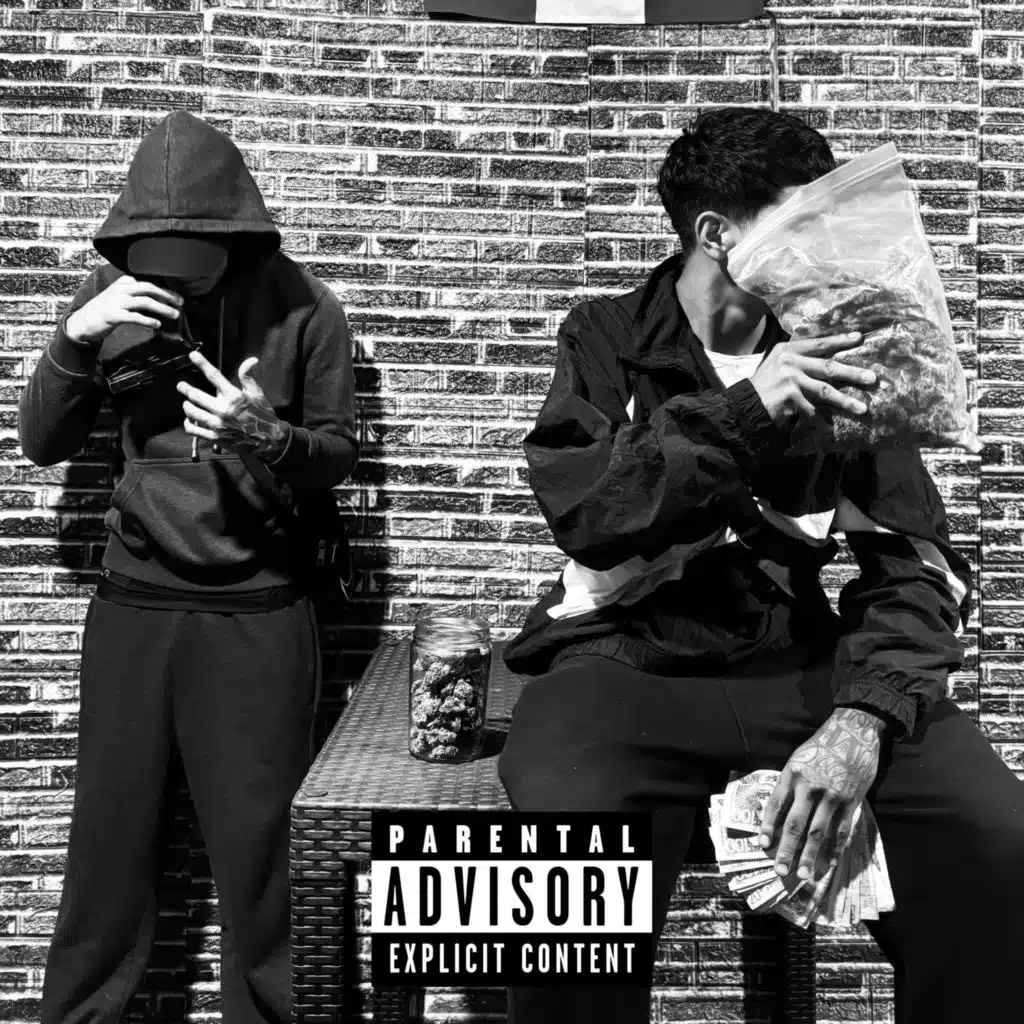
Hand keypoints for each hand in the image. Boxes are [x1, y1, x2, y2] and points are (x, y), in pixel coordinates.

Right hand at [65, 275, 183, 346]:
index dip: (166, 289)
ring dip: (163, 308)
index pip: (148, 282)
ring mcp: (116, 301)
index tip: (178, 297)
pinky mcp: (113, 315)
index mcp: (124, 282)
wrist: (83, 321)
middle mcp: (120, 289)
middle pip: (149, 288)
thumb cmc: (106, 310)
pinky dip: (148, 320)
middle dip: (167, 295)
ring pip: (144, 302)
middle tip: (181, 304)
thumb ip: (137, 294)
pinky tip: (157, 324)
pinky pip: (134, 317)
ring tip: (175, 315)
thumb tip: (162, 300)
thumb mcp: (120, 296)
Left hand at [176, 352, 288, 458]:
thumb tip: (251, 360)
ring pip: (192, 412)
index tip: (192, 355)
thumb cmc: (262, 415)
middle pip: (196, 395)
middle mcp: (224, 409)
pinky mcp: (215, 437)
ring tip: (186, 403)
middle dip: (185, 389)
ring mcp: (218, 424)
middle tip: (181, 386)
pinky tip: (189, 420)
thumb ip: (249, 377)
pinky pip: (194, 430)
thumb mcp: (258, 394)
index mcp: (234, 396)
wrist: (268, 440)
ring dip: (187, 405)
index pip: (214, 376)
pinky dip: (188, 424)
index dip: (202, 363)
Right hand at [751, 332, 877, 424]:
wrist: (744, 404)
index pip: (819, 344)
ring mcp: (789, 379)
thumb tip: (829, 363)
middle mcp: (790, 361)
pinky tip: (830, 428)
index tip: (860, 338)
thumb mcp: (778, 364)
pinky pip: (811, 411)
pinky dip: (821, 421)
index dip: (840, 340)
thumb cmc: (764, 385)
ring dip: (845, 401)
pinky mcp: (788, 397)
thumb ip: (799, 360)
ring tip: (862, 408)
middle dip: (852, 373)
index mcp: (788, 350)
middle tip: (872, 379)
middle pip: (827, 366)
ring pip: (824, 391)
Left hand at [757, 708, 883, 880]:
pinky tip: (829, 863)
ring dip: (810, 856)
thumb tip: (778, 814)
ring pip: (818, 832)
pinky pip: (841, 830)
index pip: (776, 806)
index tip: (762, 846)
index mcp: (792, 774)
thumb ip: (789, 784)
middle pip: (795, 824)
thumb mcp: (797, 760)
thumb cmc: (820, 747)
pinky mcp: (850, 801)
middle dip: (787, 850)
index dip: (768, 827)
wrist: (852, 733)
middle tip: (780, 870)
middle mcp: (810, 787)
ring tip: (804, 874)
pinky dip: (835, 848)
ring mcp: (832, 796)